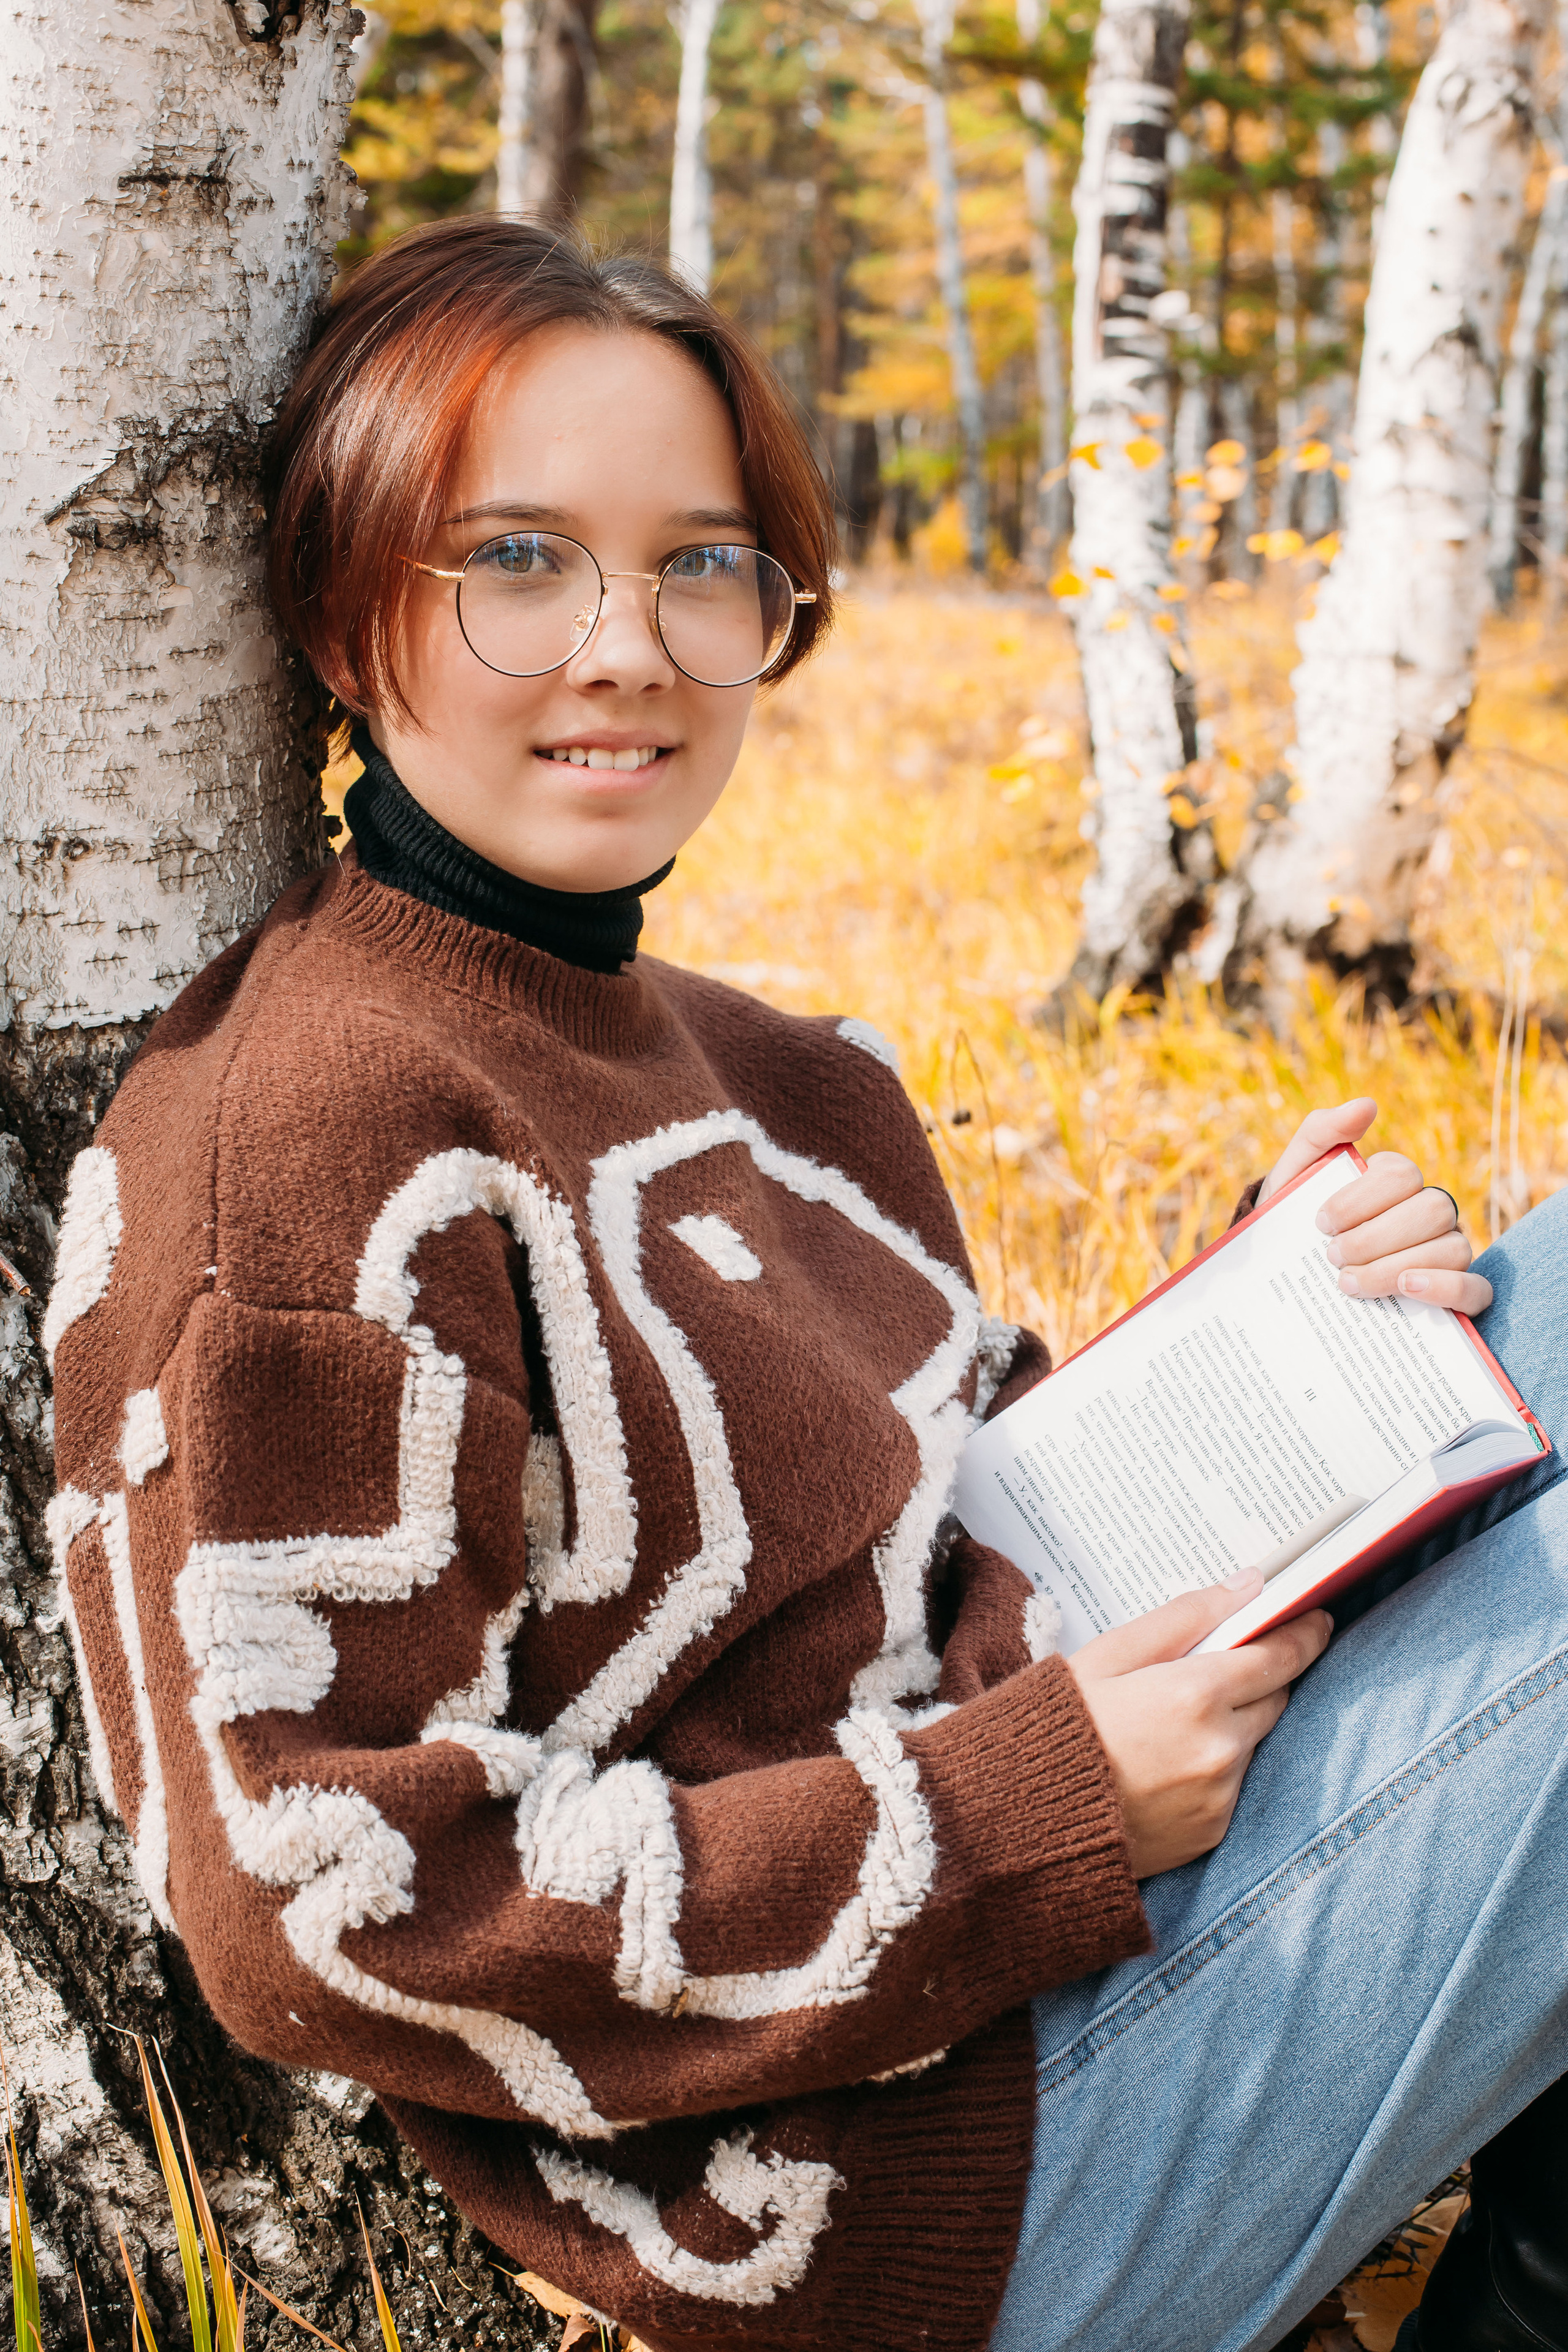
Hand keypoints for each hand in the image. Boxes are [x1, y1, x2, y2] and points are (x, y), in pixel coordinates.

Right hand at [1070, 1573, 1331, 1877]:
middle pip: (1274, 1698)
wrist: (1018, 1818)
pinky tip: (1167, 1762)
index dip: (1303, 1634)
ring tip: (1173, 1721)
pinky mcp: (1211, 1833)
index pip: (1277, 1656)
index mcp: (1193, 1694)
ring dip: (1233, 1724)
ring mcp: (1219, 1796)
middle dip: (1260, 1677)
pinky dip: (1215, 1767)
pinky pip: (1234, 1786)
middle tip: (1231, 1663)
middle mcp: (1219, 1749)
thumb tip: (1246, 1586)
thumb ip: (1185, 1617)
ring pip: (1253, 1743)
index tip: (1317, 1617)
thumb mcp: (1110, 1653)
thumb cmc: (1057, 1723)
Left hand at [1257, 1097, 1491, 1315]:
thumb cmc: (1296, 1221)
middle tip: (1332, 1256)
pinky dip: (1446, 1287)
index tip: (1320, 1223)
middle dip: (1374, 1237)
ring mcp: (1447, 1252)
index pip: (1400, 1176)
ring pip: (1452, 1249)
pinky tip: (1407, 1287)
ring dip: (1394, 1267)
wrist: (1286, 1276)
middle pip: (1431, 1211)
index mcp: (1397, 1181)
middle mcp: (1430, 1212)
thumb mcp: (1295, 1175)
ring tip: (1347, 1282)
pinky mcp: (1457, 1295)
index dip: (1358, 1200)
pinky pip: (1476, 1289)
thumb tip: (1367, 1106)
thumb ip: (1323, 1131)